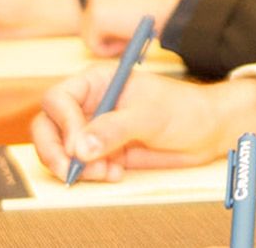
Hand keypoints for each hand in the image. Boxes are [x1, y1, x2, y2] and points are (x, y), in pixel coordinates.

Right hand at [31, 69, 255, 182]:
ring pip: (60, 150)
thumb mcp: (150, 116)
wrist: (207, 131)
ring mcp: (94, 129)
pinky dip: (90, 174)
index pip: (58, 99)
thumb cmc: (184, 110)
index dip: (63, 123)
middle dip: (55, 151)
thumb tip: (81, 147)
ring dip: (75, 166)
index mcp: (96, 82)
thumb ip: (114, 129)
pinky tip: (115, 173)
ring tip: (105, 172)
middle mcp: (90, 104)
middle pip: (48, 127)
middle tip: (72, 170)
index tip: (78, 145)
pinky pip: (80, 166)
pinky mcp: (103, 151)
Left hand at [80, 0, 183, 56]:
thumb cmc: (158, 12)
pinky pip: (95, 46)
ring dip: (111, 45)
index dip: (110, 32)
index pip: (94, 18)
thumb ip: (116, 17)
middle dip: (106, 40)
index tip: (127, 33)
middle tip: (127, 43)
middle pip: (87, 28)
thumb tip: (105, 35)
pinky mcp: (95, 18)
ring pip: (90, 38)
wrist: (169, 9)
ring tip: (131, 40)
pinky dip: (111, 50)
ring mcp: (93, 4)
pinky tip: (127, 40)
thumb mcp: (132, 9)